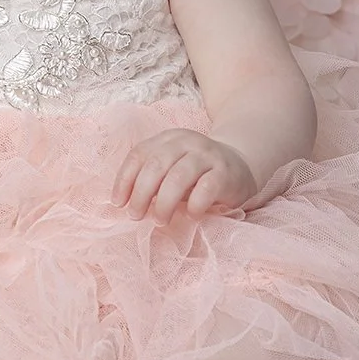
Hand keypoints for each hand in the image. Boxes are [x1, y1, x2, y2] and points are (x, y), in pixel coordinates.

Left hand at [112, 130, 258, 225]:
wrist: (241, 164)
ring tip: (159, 221)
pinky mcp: (225, 172)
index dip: (124, 179)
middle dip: (140, 193)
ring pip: (178, 176)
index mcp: (167, 139)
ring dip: (164, 202)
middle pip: (156, 165)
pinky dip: (194, 205)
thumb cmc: (197, 173)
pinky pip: (206, 188)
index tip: (117, 203)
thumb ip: (152, 179)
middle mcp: (186, 142)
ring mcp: (207, 155)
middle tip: (135, 216)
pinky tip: (191, 217)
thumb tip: (126, 203)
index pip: (138, 154)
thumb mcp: (172, 169)